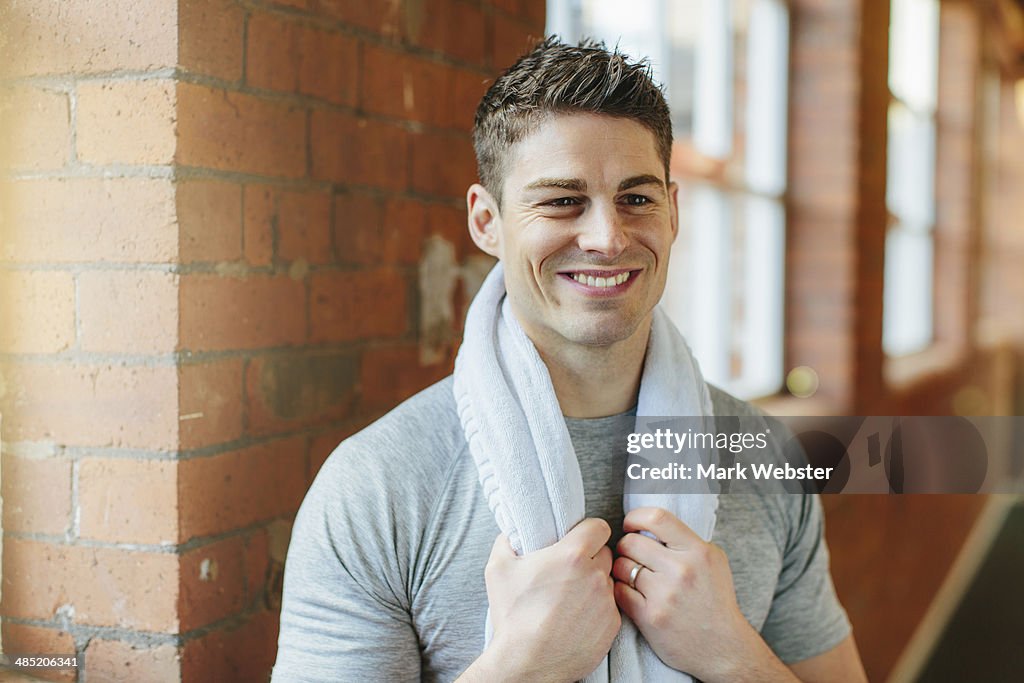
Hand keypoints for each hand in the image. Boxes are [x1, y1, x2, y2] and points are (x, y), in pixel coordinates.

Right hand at [482, 518, 620, 681]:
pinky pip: (610, 608)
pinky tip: (576, 618)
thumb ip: (506, 541)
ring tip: (570, 598)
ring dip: (594, 584)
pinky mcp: (612, 626)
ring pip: (607, 581)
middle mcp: (595, 576)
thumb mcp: (498, 569)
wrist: (526, 663)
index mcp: (572, 555)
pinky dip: (597, 610)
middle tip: (570, 571)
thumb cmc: (512, 617)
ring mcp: (606, 602)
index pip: (599, 527)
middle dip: (590, 558)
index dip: (588, 531)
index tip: (578, 539)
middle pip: (605, 554)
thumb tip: (510, 533)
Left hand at [613, 507, 774, 681]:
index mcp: (698, 551)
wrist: (723, 647)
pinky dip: (621, 590)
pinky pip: (619, 591)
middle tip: (631, 555)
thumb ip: (686, 540)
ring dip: (622, 569)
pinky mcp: (650, 617)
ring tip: (632, 576)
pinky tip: (632, 593)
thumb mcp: (713, 561)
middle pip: (631, 542)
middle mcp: (681, 570)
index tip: (631, 525)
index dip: (635, 518)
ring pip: (621, 566)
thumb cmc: (715, 600)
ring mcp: (664, 595)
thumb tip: (650, 525)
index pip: (656, 518)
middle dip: (626, 546)